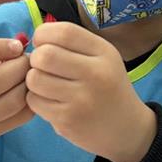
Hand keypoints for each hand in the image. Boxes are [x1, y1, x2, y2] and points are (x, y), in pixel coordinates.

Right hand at [0, 38, 32, 148]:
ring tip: (29, 75)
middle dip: (21, 64)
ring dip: (28, 83)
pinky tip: (27, 91)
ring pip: (14, 100)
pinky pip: (20, 117)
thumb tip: (18, 47)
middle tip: (28, 59)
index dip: (0, 46)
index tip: (17, 45)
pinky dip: (30, 100)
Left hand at [25, 22, 156, 161]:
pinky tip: (50, 101)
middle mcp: (96, 74)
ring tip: (46, 84)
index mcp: (104, 52)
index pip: (64, 32)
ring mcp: (82, 99)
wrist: (127, 129)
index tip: (43, 43)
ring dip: (34, 80)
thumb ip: (74, 44)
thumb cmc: (108, 87)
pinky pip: (35, 101)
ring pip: (35, 78)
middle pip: (45, 55)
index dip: (44, 34)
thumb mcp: (103, 59)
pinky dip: (36, 99)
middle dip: (36, 59)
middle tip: (43, 67)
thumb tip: (36, 36)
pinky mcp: (68, 120)